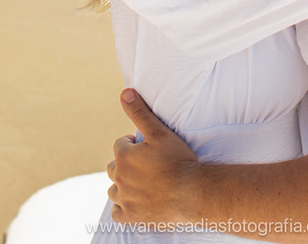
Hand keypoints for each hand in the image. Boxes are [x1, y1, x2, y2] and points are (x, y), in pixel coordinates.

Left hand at [107, 89, 200, 224]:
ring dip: (123, 185)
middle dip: (126, 164)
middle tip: (146, 166)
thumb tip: (124, 92)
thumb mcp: (160, 132)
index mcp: (124, 156)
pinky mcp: (130, 217)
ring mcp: (124, 199)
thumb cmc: (179, 160)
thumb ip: (140, 112)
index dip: (133, 145)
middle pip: (115, 167)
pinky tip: (137, 202)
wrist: (193, 193)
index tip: (147, 149)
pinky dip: (124, 207)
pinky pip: (118, 212)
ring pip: (114, 189)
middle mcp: (119, 177)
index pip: (121, 145)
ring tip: (142, 183)